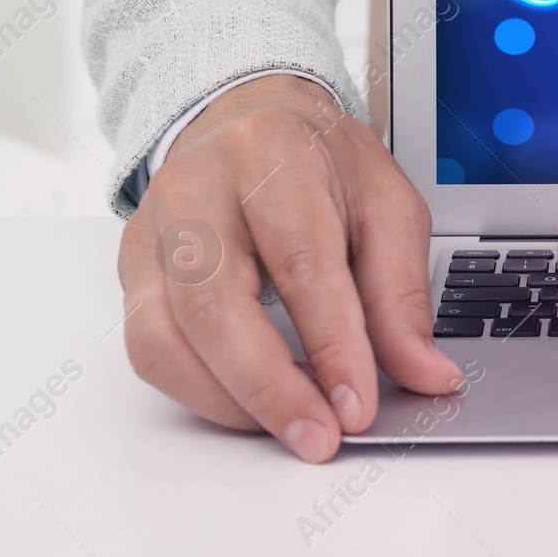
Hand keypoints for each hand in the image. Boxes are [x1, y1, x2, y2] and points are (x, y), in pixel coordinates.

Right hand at [117, 74, 462, 461]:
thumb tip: (426, 375)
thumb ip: (403, 297)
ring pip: (164, 337)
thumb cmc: (322, 163)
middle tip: (319, 436)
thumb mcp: (388, 208)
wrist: (252, 119)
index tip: (358, 406)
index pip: (300, 262)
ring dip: (230, 400)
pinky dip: (201, 391)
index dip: (332, 346)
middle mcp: (198, 188)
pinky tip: (253, 402)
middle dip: (269, 388)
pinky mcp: (131, 268)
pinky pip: (148, 347)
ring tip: (292, 426)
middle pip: (214, 305)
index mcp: (273, 155)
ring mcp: (152, 229)